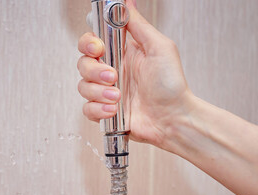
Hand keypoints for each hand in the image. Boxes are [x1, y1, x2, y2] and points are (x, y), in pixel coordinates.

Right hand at [77, 0, 193, 148]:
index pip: (92, 42)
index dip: (88, 44)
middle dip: (95, 71)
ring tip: (118, 97)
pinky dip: (98, 110)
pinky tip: (114, 110)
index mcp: (123, 54)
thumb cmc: (171, 85)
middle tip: (113, 76)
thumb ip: (139, 25)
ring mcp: (107, 92)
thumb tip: (127, 4)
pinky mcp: (106, 111)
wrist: (174, 119)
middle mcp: (112, 71)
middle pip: (83, 64)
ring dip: (99, 92)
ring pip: (83, 87)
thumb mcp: (160, 47)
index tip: (98, 49)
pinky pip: (87, 109)